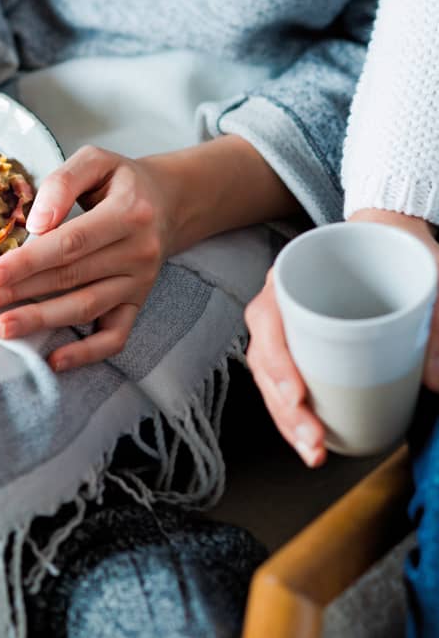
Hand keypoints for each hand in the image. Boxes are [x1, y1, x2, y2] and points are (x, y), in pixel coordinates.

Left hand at [0, 136, 302, 371]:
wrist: (168, 204)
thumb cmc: (121, 182)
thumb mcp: (96, 161)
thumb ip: (63, 182)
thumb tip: (35, 224)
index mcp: (128, 213)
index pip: (71, 242)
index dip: (30, 261)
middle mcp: (138, 252)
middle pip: (71, 278)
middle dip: (20, 294)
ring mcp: (139, 284)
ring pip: (86, 308)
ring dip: (41, 321)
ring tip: (1, 328)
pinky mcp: (137, 305)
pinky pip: (115, 337)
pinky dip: (86, 353)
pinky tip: (53, 361)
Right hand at [245, 208, 438, 467]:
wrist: (384, 235)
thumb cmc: (387, 250)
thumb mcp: (415, 272)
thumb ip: (430, 322)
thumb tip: (436, 379)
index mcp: (291, 277)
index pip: (268, 320)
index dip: (277, 361)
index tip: (298, 395)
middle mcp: (279, 305)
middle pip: (265, 362)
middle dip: (285, 409)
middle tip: (313, 439)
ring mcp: (285, 330)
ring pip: (269, 381)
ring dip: (287, 422)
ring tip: (313, 450)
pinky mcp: (297, 350)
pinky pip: (282, 385)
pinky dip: (293, 416)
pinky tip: (310, 441)